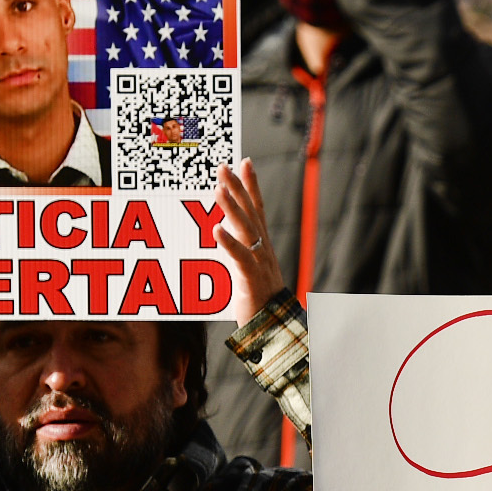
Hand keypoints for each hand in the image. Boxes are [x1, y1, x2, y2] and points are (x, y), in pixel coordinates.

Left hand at [212, 162, 288, 314]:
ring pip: (245, 229)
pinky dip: (229, 243)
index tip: (245, 162)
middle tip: (225, 166)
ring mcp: (259, 262)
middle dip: (238, 188)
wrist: (275, 328)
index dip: (251, 185)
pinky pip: (240, 257)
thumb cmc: (259, 302)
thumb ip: (237, 253)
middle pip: (250, 212)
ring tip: (218, 189)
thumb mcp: (247, 273)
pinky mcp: (251, 279)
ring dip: (231, 208)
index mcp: (262, 246)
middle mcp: (263, 249)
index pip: (257, 209)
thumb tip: (220, 233)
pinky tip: (217, 230)